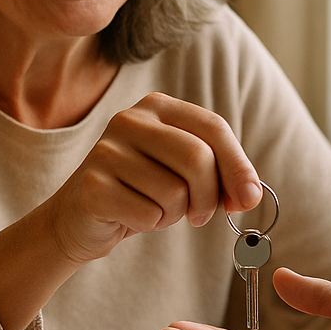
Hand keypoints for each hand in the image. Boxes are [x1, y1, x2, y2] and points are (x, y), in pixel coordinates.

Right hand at [0, 93, 263, 329]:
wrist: (80, 218)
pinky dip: (150, 224)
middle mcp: (129, 119)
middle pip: (198, 158)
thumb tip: (250, 194)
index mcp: (157, 106)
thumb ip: (220, 175)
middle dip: (209, 197)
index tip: (249, 198)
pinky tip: (132, 216)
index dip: (238, 165)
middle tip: (199, 215)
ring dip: (175, 213)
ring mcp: (106, 150)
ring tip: (154, 208)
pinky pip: (149, 213)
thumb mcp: (184, 174)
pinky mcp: (91, 186)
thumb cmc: (142, 191)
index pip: (213, 127)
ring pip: (174, 192)